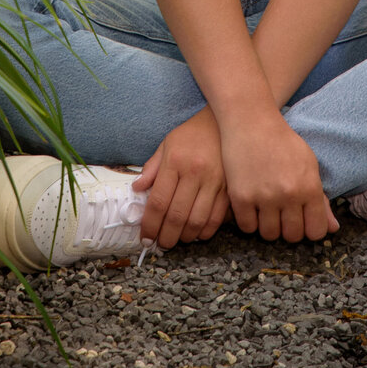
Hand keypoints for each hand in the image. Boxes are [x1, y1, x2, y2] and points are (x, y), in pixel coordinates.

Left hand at [132, 106, 228, 249]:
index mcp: (175, 162)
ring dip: (185, 237)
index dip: (149, 224)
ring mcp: (214, 181)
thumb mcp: (167, 144)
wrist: (223, 122)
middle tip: (160, 244)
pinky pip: (216, 218)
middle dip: (166, 236)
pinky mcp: (229, 188)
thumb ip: (151, 168)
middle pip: (176, 216)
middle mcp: (194, 173)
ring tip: (177, 239)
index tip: (145, 238)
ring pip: (197, 221)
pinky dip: (205, 231)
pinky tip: (197, 233)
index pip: (158, 202)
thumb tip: (137, 189)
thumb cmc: (192, 134)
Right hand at [220, 110, 338, 243]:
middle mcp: (289, 194)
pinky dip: (248, 221)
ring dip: (267, 226)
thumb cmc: (283, 142)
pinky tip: (251, 206)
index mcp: (309, 187)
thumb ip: (320, 200)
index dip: (309, 229)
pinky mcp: (241, 196)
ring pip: (269, 234)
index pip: (316, 231)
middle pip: (291, 236)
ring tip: (266, 209)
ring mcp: (264, 197)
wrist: (251, 121)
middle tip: (281, 214)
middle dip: (287, 228)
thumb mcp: (308, 165)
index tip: (301, 221)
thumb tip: (333, 229)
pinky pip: (246, 227)